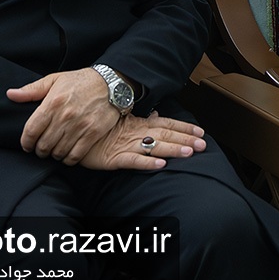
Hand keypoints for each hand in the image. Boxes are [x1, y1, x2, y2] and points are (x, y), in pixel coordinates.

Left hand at [8, 68, 120, 165]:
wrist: (112, 83)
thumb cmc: (81, 81)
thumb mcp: (55, 80)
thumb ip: (31, 90)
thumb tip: (10, 95)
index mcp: (52, 103)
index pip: (31, 130)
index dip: (26, 142)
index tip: (27, 145)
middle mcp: (65, 116)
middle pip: (44, 144)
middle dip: (40, 150)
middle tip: (42, 149)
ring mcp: (80, 125)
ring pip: (58, 151)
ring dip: (54, 155)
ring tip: (55, 152)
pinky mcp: (93, 133)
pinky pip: (76, 155)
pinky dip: (69, 159)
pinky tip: (68, 156)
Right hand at [80, 112, 206, 170]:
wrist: (74, 134)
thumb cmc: (101, 128)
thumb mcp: (124, 120)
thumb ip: (143, 119)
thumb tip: (158, 115)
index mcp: (140, 123)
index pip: (167, 124)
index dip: (185, 127)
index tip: (201, 131)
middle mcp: (137, 133)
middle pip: (166, 135)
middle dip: (185, 139)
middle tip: (203, 145)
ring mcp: (126, 145)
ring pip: (153, 147)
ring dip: (172, 149)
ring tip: (188, 153)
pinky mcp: (114, 159)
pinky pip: (133, 161)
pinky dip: (147, 163)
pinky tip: (160, 164)